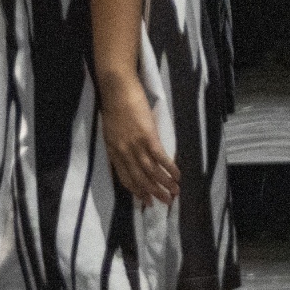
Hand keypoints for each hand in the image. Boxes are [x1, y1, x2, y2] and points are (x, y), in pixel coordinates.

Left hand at [98, 71, 177, 205]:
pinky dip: (170, 169)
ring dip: (164, 184)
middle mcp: (124, 152)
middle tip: (165, 202)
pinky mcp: (148, 136)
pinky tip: (177, 176)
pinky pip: (160, 158)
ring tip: (175, 193)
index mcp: (113, 151)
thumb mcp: (111, 130)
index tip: (146, 201)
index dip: (137, 191)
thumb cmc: (114, 105)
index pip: (125, 178)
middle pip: (140, 179)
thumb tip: (130, 156)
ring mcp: (136, 145)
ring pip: (151, 172)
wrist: (116, 88)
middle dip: (153, 193)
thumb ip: (119, 145)